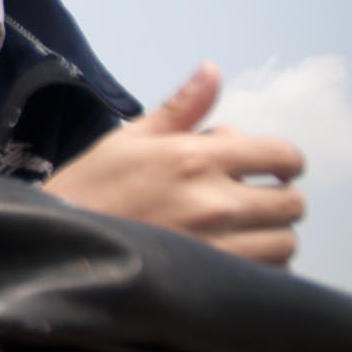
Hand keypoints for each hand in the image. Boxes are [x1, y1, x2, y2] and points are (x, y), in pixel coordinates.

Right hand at [43, 62, 305, 265]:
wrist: (60, 246)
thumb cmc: (91, 188)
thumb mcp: (129, 139)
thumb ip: (180, 108)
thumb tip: (212, 69)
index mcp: (196, 157)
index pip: (282, 155)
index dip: (280, 161)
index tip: (263, 169)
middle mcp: (216, 201)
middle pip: (292, 202)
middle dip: (274, 199)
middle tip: (245, 202)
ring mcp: (219, 247)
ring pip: (285, 242)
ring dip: (267, 236)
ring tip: (235, 234)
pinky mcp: (214, 282)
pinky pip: (267, 276)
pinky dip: (257, 268)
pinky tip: (227, 259)